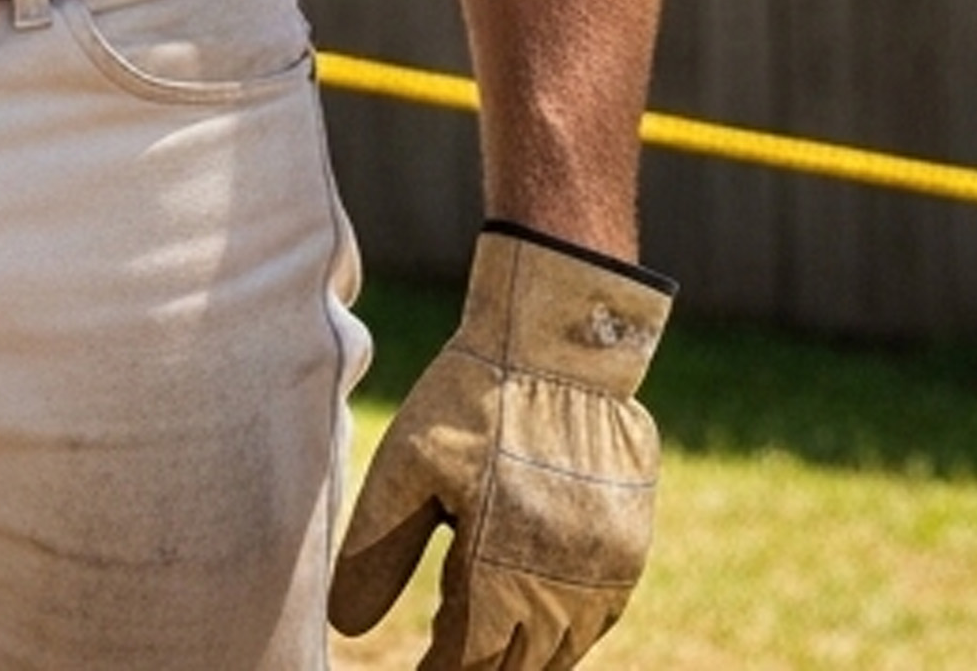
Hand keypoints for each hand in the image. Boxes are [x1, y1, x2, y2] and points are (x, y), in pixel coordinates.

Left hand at [329, 222, 668, 670]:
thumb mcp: (408, 463)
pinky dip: (567, 630)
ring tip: (490, 649)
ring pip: (561, 650)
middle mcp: (559, 584)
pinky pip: (600, 617)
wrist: (561, 339)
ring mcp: (603, 569)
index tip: (419, 669)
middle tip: (449, 659)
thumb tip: (345, 625)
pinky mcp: (630, 544)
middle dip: (479, 668)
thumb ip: (376, 550)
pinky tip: (541, 616)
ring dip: (524, 659)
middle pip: (516, 665)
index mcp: (499, 570)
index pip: (464, 661)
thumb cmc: (474, 396)